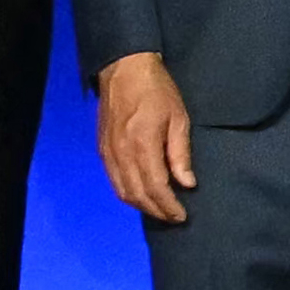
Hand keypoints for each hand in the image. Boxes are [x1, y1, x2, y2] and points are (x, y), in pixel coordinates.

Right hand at [96, 52, 200, 223]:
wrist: (124, 71)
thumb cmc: (157, 91)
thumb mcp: (179, 118)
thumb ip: (180, 153)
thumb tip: (187, 183)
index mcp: (142, 145)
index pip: (155, 187)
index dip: (169, 205)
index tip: (182, 216)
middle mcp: (121, 155)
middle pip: (137, 195)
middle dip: (156, 210)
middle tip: (174, 218)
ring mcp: (108, 155)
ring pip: (122, 192)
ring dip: (141, 206)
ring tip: (160, 211)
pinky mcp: (102, 151)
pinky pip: (114, 181)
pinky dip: (128, 194)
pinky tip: (142, 196)